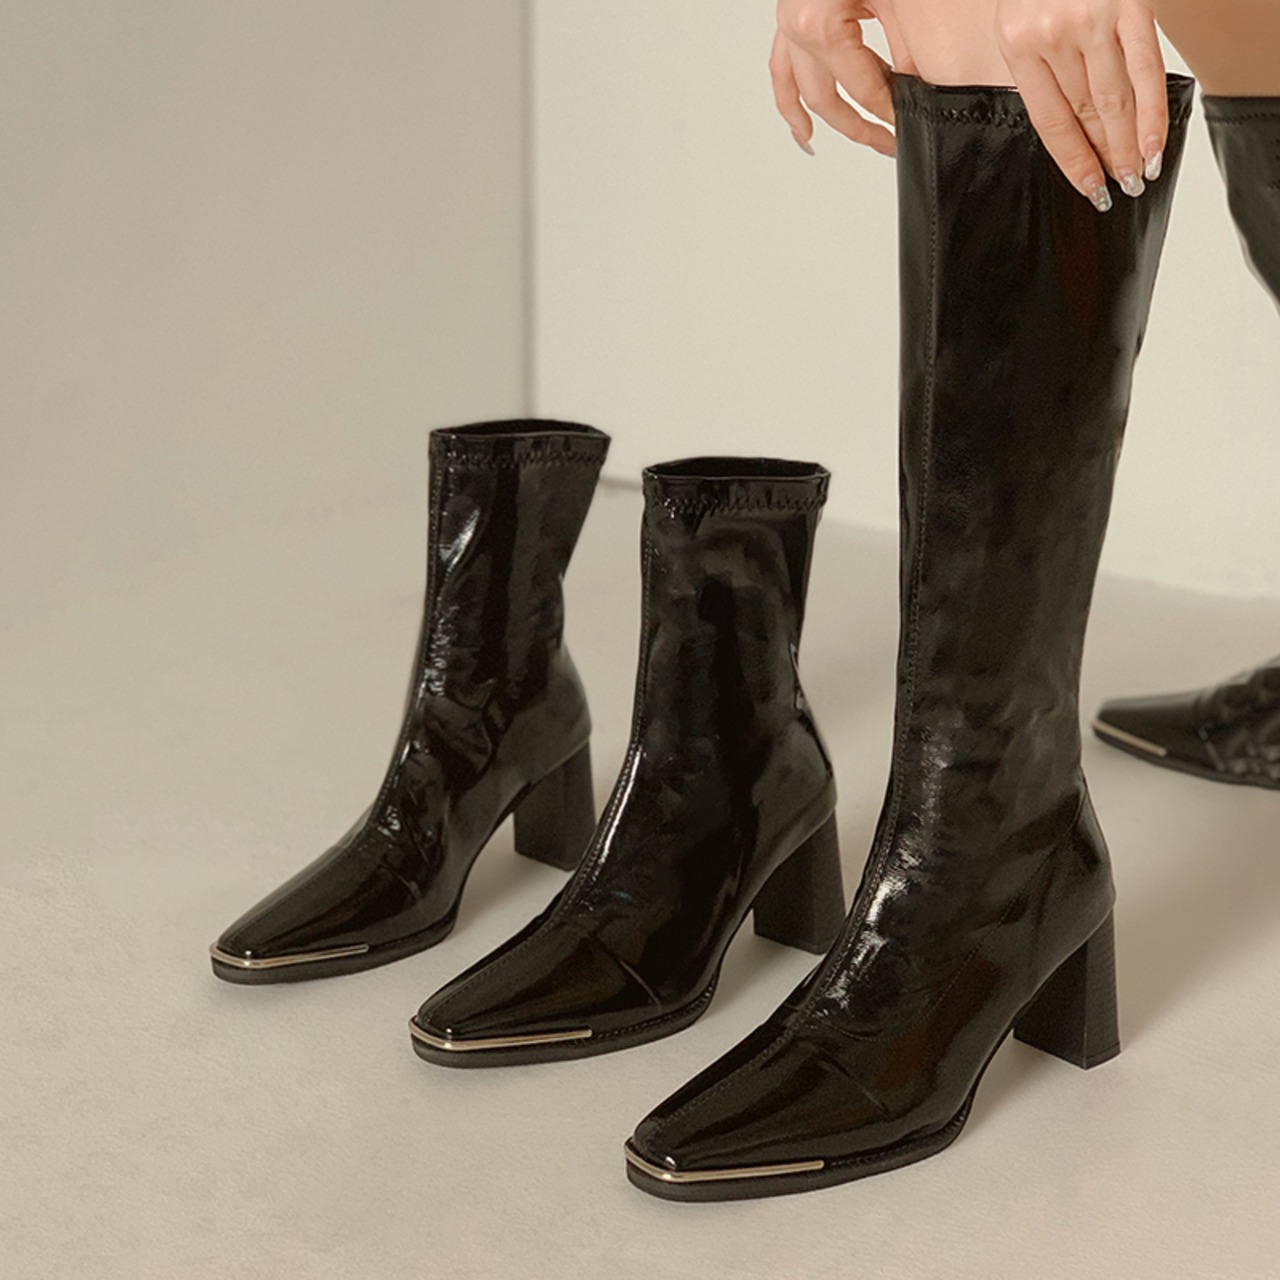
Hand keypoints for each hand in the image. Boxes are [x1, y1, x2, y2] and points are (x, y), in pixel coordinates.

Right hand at [770, 0, 896, 157]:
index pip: (861, 88)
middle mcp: (798, 27)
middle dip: (859, 127)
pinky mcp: (790, 15)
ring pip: (797, 91)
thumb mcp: (896, 0)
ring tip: (840, 144)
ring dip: (819, 120)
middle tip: (885, 142)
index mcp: (822, 24)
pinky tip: (801, 124)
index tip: (903, 123)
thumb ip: (905, 45)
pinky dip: (790, 99)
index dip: (886, 111)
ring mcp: (789, 22)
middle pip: (827, 99)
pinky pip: (781, 67)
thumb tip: (915, 84)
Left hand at [995, 0, 1167, 209]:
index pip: (1049, 120)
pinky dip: (1152, 109)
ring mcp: (1095, 19)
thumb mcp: (1015, 22)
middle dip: (1107, 156)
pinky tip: (1156, 140)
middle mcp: (1055, 34)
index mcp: (1019, 44)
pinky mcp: (1130, 4)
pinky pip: (1146, 67)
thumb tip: (1066, 127)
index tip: (1089, 188)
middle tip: (1120, 188)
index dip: (1072, 159)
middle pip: (1086, 113)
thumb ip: (1034, 68)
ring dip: (1132, 142)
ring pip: (1116, 98)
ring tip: (1140, 174)